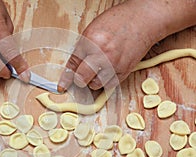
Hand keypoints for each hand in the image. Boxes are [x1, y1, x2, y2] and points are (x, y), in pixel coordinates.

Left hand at [58, 0, 195, 91]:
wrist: (144, 19)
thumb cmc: (119, 21)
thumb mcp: (94, 28)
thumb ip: (84, 46)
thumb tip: (76, 64)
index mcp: (90, 40)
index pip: (73, 64)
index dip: (66, 78)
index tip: (62, 87)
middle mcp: (101, 53)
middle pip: (82, 78)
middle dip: (80, 79)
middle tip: (82, 75)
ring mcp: (114, 63)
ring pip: (95, 85)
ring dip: (93, 81)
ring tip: (98, 71)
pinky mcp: (125, 70)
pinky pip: (110, 85)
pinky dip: (106, 82)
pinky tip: (107, 72)